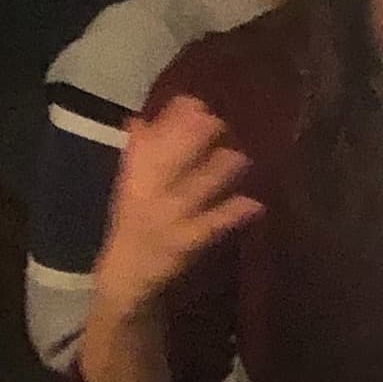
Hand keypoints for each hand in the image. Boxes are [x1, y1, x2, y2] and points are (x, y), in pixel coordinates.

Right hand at [92, 98, 257, 308]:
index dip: (172, 119)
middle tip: (221, 122)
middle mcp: (147, 194)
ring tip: (241, 156)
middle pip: (172, 158)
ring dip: (219, 170)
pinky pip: (212, 226)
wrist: (127, 278)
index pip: (149, 140)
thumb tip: (140, 119)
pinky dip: (234, 214)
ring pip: (195, 187)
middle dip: (196, 136)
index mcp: (132, 178)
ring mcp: (169, 219)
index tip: (194, 102)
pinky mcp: (187, 243)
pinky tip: (255, 204)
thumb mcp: (128, 189)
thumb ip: (137, 155)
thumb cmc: (131, 228)